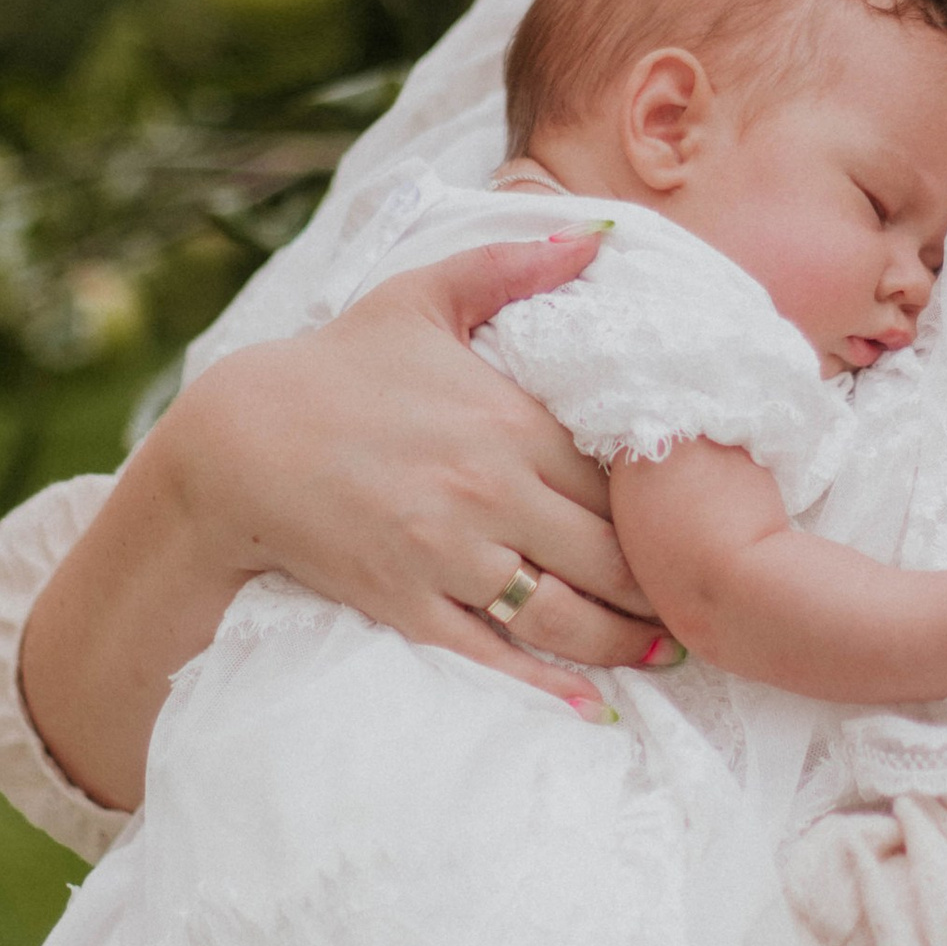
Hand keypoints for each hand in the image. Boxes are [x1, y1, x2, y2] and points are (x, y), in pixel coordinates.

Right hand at [181, 235, 665, 697]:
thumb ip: (515, 266)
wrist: (239, 441)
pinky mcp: (409, 603)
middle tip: (707, 604)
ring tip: (664, 653)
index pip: (621, 481)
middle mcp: (492, 491)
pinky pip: (494, 655)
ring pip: (565, 615)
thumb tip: (599, 236)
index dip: (670, 509)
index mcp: (511, 422)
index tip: (705, 524)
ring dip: (624, 643)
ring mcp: (450, 553)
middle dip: (665, 586)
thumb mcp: (422, 297)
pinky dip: (548, 687)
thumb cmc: (337, 367)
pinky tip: (594, 710)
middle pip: (611, 556)